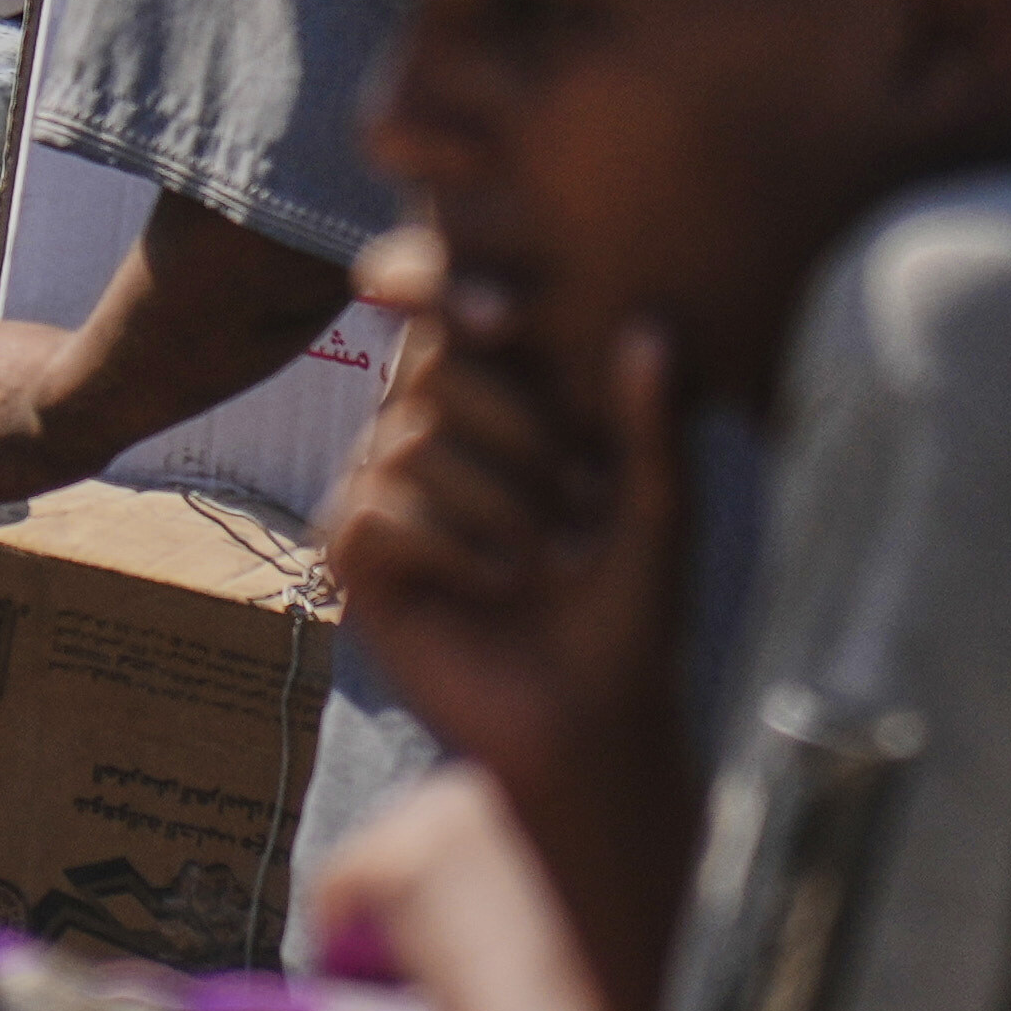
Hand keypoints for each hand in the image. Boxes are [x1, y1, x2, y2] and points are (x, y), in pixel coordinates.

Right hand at [312, 249, 685, 800]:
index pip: (454, 321)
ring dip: (498, 501)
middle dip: (519, 428)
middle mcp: (424, 437)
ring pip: (411, 443)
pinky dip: (448, 543)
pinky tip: (498, 581)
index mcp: (491, 407)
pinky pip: (375, 512)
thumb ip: (650, 426)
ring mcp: (380, 495)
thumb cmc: (629, 607)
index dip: (453, 293)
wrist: (594, 717)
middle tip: (582, 499)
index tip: (504, 315)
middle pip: (433, 368)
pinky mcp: (355, 563)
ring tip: (550, 557)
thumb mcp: (655, 509)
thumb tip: (648, 329)